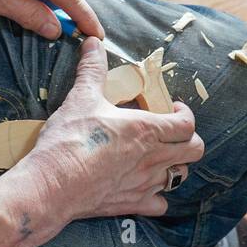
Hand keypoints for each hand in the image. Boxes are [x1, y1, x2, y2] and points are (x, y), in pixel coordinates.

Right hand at [16, 38, 204, 222]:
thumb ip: (93, 69)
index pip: (187, 124)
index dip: (185, 114)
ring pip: (180, 178)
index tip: (172, 108)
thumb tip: (93, 42)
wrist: (52, 185)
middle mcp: (153, 158)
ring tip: (158, 157)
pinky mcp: (133, 204)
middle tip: (171, 133)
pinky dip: (157, 196)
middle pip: (194, 151)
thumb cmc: (69, 140)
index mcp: (147, 129)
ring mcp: (145, 184)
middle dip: (188, 140)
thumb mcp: (81, 98)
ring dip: (174, 166)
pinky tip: (144, 187)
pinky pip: (160, 204)